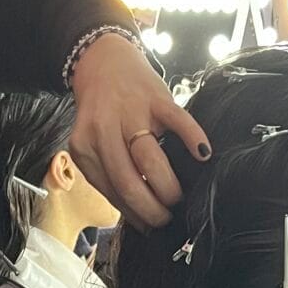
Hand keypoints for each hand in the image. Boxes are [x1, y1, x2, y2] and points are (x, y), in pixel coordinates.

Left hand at [68, 32, 211, 228]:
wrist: (103, 60)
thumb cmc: (103, 111)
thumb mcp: (95, 143)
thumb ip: (108, 172)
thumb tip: (138, 215)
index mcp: (85, 147)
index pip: (110, 191)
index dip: (133, 213)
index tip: (149, 227)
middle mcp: (103, 130)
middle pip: (128, 181)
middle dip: (151, 208)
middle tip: (166, 218)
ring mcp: (130, 112)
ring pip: (149, 159)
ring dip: (167, 186)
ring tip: (178, 198)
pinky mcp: (155, 97)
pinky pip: (177, 120)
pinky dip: (191, 138)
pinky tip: (202, 155)